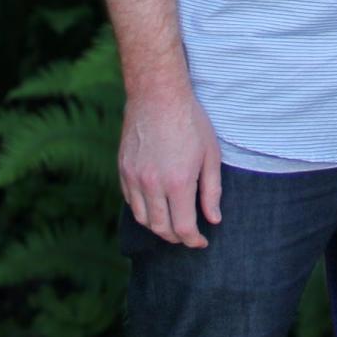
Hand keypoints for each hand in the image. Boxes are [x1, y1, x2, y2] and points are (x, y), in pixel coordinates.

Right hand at [119, 91, 221, 247]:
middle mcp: (152, 185)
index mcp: (178, 183)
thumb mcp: (210, 154)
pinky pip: (130, 201)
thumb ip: (212, 190)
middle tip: (188, 235)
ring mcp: (134, 178)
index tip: (202, 241)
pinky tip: (154, 205)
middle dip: (176, 237)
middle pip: (161, 228)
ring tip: (172, 223)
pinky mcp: (122, 169)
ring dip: (158, 227)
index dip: (194, 240)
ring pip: (142, 219)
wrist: (157, 94)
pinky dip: (142, 210)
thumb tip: (213, 219)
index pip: (183, 227)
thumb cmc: (190, 121)